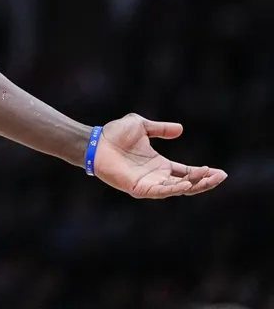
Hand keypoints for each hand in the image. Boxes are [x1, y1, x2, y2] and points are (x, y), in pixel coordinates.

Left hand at [93, 113, 226, 198]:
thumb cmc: (114, 134)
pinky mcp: (139, 188)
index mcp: (159, 164)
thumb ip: (160, 129)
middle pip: (187, 183)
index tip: (220, 172)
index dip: (203, 173)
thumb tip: (181, 129)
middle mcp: (156, 176)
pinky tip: (187, 184)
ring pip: (177, 189)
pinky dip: (174, 189)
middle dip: (204, 181)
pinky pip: (160, 191)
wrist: (95, 141)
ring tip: (210, 178)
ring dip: (194, 185)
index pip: (186, 172)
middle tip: (220, 176)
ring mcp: (148, 184)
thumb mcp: (142, 126)